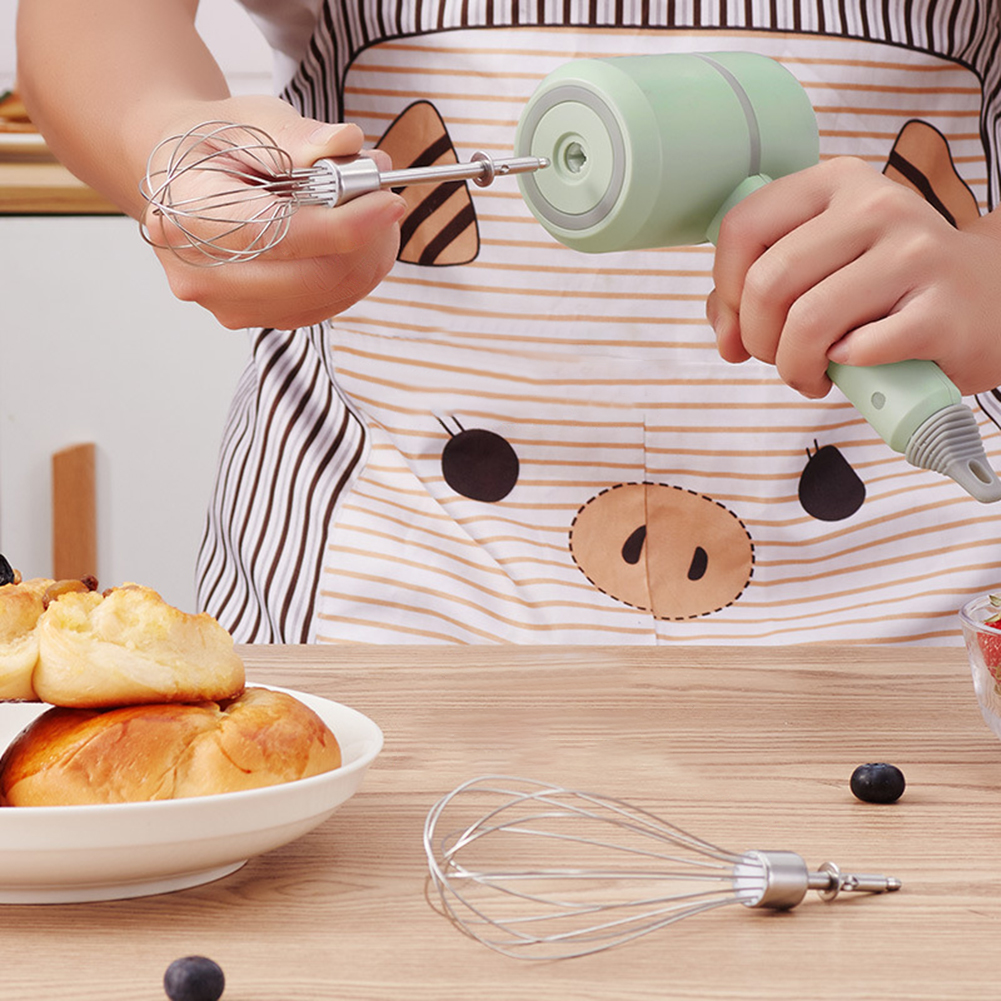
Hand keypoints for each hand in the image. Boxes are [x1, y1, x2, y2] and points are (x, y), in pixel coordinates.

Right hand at [142, 96, 406, 329]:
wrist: (183, 178)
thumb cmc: (214, 146)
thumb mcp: (250, 120)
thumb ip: (298, 137)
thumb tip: (347, 145)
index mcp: (185, 213)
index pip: (279, 235)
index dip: (344, 225)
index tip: (388, 201)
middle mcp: (200, 272)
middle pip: (310, 276)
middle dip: (364, 240)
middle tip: (385, 199)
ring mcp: (226, 305)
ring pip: (325, 296)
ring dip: (365, 258)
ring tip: (369, 212)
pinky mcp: (254, 318)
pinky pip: (322, 307)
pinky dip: (351, 275)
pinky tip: (355, 241)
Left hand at [706, 156, 1000, 397]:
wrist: (991, 301)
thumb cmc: (891, 289)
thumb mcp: (825, 265)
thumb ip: (759, 287)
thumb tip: (724, 334)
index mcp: (835, 184)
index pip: (742, 227)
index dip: (727, 290)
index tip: (741, 324)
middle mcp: (876, 205)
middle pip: (769, 282)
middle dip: (758, 340)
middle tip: (779, 358)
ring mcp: (915, 252)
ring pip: (807, 322)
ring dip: (793, 366)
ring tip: (811, 374)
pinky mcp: (941, 309)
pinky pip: (858, 351)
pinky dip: (845, 371)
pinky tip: (857, 369)